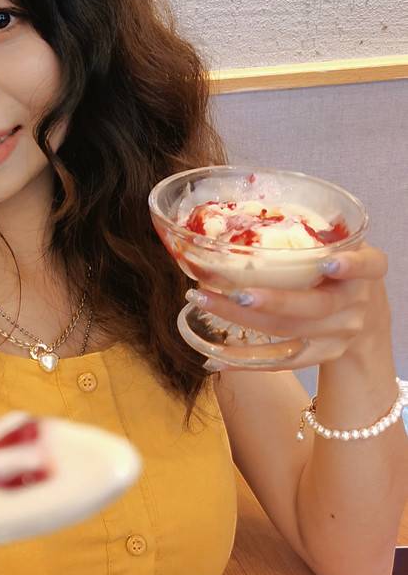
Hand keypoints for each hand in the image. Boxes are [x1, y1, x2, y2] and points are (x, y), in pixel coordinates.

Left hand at [189, 241, 390, 371]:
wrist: (365, 314)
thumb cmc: (339, 269)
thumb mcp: (340, 246)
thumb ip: (313, 234)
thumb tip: (244, 214)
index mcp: (366, 269)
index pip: (368, 266)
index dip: (350, 266)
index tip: (328, 264)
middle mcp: (356, 303)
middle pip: (315, 305)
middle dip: (274, 300)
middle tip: (236, 291)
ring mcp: (340, 333)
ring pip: (290, 330)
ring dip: (243, 318)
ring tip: (206, 301)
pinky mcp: (323, 354)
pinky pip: (284, 360)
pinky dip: (248, 358)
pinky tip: (217, 356)